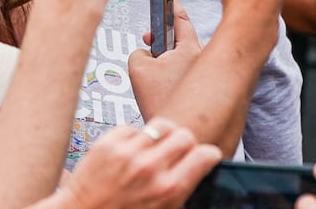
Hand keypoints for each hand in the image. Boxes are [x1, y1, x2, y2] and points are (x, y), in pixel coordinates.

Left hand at [55, 119, 221, 208]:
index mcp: (169, 190)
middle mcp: (151, 168)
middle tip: (176, 153)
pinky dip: (136, 137)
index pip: (205, 155)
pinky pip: (134, 127)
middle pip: (185, 135)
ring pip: (161, 126)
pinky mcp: (109, 142)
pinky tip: (131, 152)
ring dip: (161, 136)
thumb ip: (179, 189)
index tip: (204, 157)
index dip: (207, 156)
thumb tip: (196, 169)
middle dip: (184, 144)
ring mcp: (129, 152)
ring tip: (155, 147)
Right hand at [129, 4, 202, 120]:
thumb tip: (148, 52)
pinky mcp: (203, 88)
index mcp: (190, 47)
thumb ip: (140, 51)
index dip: (170, 4)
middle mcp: (203, 57)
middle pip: (180, 37)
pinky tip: (163, 89)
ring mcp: (205, 73)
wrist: (175, 130)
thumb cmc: (159, 100)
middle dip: (163, 38)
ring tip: (155, 76)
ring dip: (167, 59)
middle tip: (149, 42)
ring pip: (181, 56)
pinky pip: (185, 72)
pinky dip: (173, 74)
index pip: (180, 17)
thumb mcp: (138, 68)